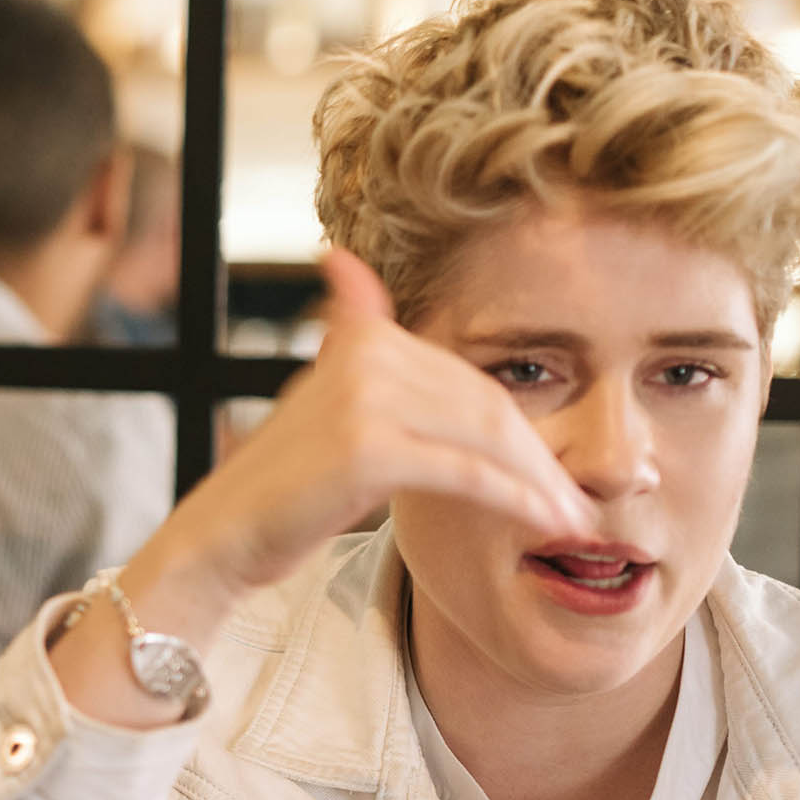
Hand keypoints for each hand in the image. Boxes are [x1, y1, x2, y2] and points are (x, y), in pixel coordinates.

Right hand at [55, 251, 597, 724]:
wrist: (221, 538)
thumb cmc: (278, 489)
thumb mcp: (317, 400)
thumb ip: (347, 336)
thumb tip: (342, 261)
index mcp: (363, 341)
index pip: (467, 381)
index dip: (518, 429)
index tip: (553, 474)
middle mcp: (366, 356)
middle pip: (485, 404)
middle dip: (538, 458)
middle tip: (578, 503)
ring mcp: (366, 398)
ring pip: (485, 436)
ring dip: (539, 482)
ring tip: (571, 520)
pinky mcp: (369, 448)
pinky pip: (466, 472)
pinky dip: (516, 499)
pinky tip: (544, 523)